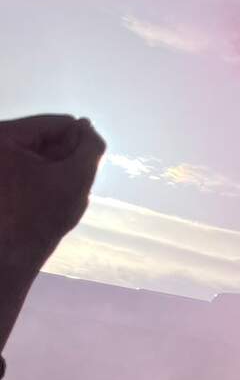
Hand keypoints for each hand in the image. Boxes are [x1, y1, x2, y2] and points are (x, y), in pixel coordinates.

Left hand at [0, 115, 105, 268]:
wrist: (8, 256)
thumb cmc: (41, 217)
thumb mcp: (75, 179)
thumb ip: (90, 149)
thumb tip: (90, 130)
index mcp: (4, 135)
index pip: (56, 123)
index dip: (82, 142)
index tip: (89, 168)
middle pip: (45, 138)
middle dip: (65, 160)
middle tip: (70, 188)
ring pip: (38, 154)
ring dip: (56, 171)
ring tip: (56, 198)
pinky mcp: (1, 178)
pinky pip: (27, 168)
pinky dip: (43, 180)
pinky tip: (46, 202)